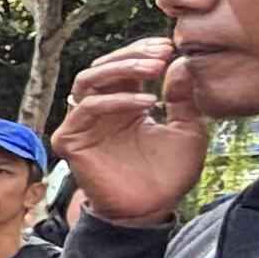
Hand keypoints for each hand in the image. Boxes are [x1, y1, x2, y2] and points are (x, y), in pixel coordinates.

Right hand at [50, 37, 209, 228]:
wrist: (152, 210)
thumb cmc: (169, 174)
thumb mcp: (187, 130)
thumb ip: (183, 98)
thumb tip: (181, 62)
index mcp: (123, 103)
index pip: (124, 65)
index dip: (143, 51)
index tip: (171, 47)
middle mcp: (100, 109)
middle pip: (103, 66)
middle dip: (133, 55)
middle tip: (162, 55)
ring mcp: (82, 124)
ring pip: (88, 80)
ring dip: (121, 69)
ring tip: (155, 70)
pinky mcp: (71, 140)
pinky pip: (87, 109)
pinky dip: (116, 100)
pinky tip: (147, 103)